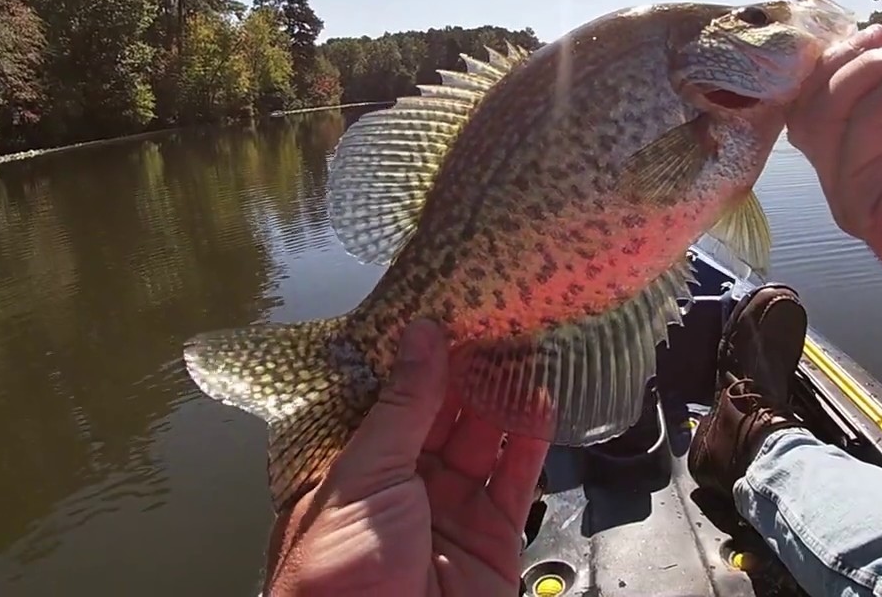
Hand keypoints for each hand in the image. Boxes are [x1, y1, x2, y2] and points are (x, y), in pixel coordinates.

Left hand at [264, 320, 549, 595]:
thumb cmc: (339, 577)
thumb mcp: (362, 475)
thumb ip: (401, 405)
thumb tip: (421, 336)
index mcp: (350, 471)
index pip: (387, 400)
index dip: (415, 357)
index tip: (443, 311)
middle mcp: (399, 488)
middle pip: (439, 416)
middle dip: (465, 370)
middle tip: (492, 317)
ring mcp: (447, 513)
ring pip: (482, 441)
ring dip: (503, 396)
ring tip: (525, 345)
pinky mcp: (492, 539)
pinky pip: (515, 480)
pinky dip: (532, 440)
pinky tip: (542, 400)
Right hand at [787, 25, 881, 312]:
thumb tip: (859, 60)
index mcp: (867, 144)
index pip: (813, 97)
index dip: (835, 57)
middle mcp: (850, 171)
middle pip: (806, 105)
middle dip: (851, 58)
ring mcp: (852, 194)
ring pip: (820, 118)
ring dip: (876, 70)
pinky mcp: (863, 211)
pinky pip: (857, 137)